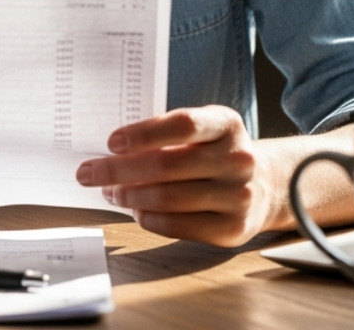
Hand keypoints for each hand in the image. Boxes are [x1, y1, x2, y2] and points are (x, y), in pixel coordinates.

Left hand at [75, 105, 274, 246]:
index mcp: (227, 124)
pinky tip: (136, 210)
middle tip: (89, 173)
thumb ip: (167, 134)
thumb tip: (111, 151)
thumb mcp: (204, 130)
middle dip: (119, 170)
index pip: (183, 124)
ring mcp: (238, 195)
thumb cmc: (216, 153)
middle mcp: (238, 159)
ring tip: (111, 192)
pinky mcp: (232, 228)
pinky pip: (177, 225)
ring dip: (129, 196)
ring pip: (168, 198)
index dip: (144, 133)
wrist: (264, 185)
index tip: (111, 142)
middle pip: (166, 165)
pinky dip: (148, 218)